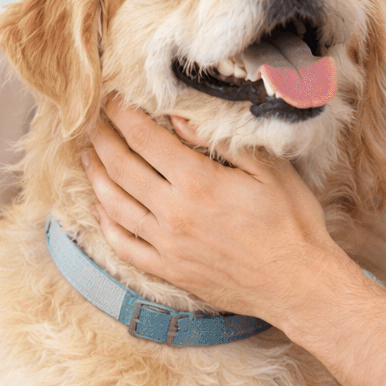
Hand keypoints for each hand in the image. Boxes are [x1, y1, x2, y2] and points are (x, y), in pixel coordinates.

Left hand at [82, 98, 354, 323]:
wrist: (298, 285)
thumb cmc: (292, 224)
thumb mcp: (270, 171)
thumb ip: (222, 143)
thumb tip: (180, 120)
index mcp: (198, 183)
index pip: (145, 139)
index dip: (124, 116)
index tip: (113, 100)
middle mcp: (173, 213)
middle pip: (121, 168)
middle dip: (102, 139)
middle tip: (91, 121)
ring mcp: (167, 245)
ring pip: (114, 205)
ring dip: (95, 176)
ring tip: (87, 156)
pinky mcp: (168, 270)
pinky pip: (124, 245)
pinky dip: (106, 223)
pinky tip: (100, 208)